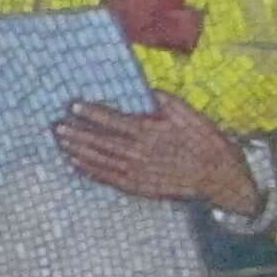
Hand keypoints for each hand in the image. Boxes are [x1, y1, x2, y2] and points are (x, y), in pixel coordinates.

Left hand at [54, 89, 263, 216]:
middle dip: (77, 133)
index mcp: (151, 132)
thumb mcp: (189, 115)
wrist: (221, 177)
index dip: (92, 113)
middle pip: (100, 142)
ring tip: (60, 141)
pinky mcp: (139, 187)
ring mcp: (137, 172)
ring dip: (78, 150)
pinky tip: (75, 163)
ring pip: (100, 160)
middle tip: (56, 126)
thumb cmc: (206, 141)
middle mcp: (140, 153)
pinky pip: (108, 178)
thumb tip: (145, 89)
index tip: (73, 106)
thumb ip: (165, 101)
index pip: (114, 121)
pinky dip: (89, 171)